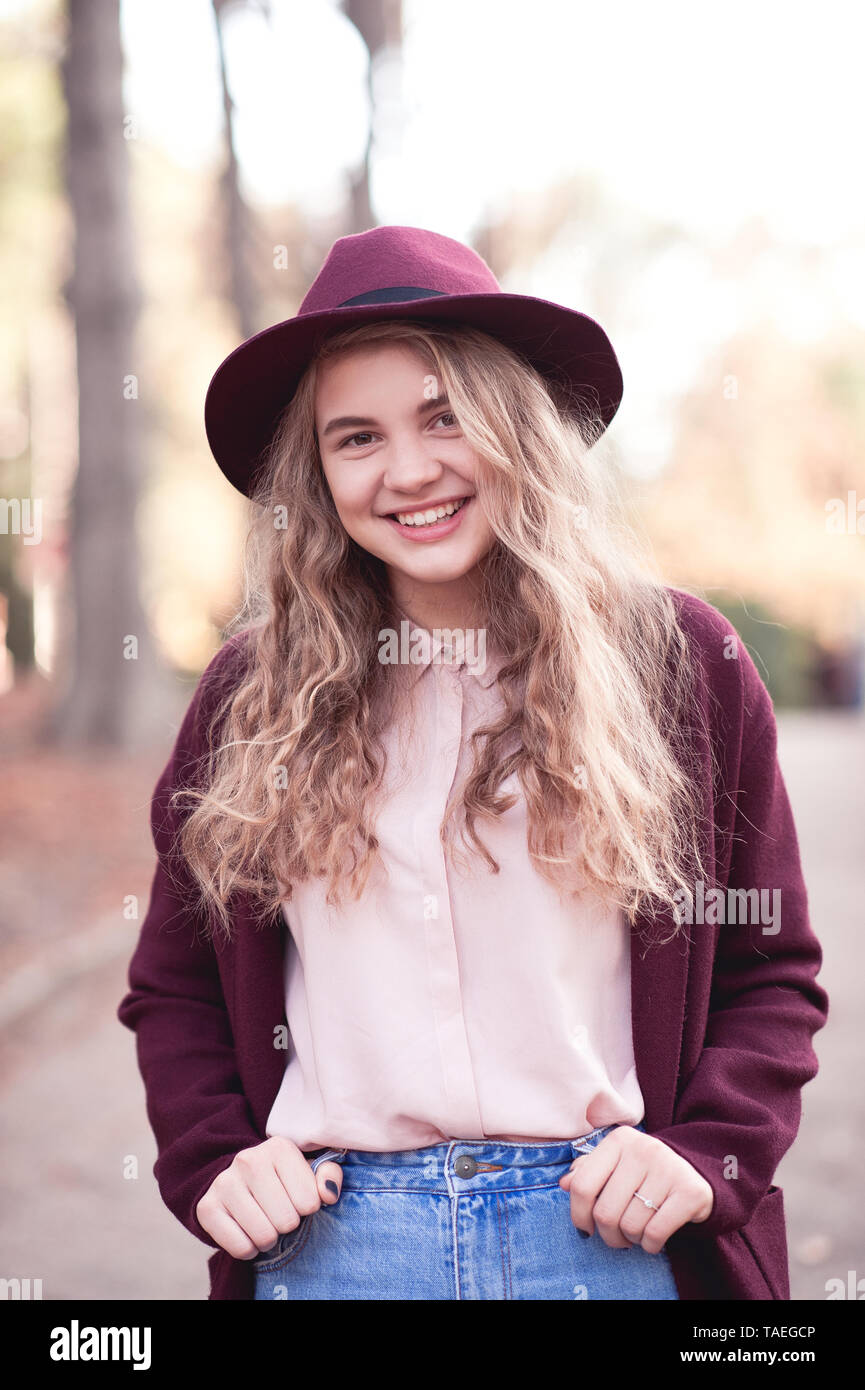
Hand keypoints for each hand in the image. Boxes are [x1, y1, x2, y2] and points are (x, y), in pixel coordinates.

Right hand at [195, 1136, 343, 1259]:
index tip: (297, 1198)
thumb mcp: (309, 1171)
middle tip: (279, 1213)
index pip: (310, 1201)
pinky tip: (247, 1232)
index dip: (308, 1208)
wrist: (237, 1181)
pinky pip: (240, 1248)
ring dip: (270, 1238)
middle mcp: (248, 1160)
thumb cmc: (283, 1179)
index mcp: (279, 1147)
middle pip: (287, 1221)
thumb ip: (328, 1176)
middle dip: (288, 1224)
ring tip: (265, 1222)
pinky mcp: (207, 1207)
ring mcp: (225, 1183)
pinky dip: (249, 1249)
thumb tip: (328, 1195)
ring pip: (264, 1236)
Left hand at [558, 1125, 713, 1252]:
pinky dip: (650, 1245)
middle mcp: (643, 1149)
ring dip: (631, 1239)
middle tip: (616, 1236)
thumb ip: (588, 1172)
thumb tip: (565, 1183)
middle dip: (608, 1234)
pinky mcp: (689, 1191)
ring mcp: (668, 1168)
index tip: (585, 1227)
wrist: (694, 1174)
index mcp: (619, 1140)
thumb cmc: (644, 1173)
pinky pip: (655, 1233)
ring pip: (630, 1226)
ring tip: (637, 1231)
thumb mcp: (616, 1165)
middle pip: (605, 1212)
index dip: (578, 1214)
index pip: (582, 1186)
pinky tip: (653, 1238)